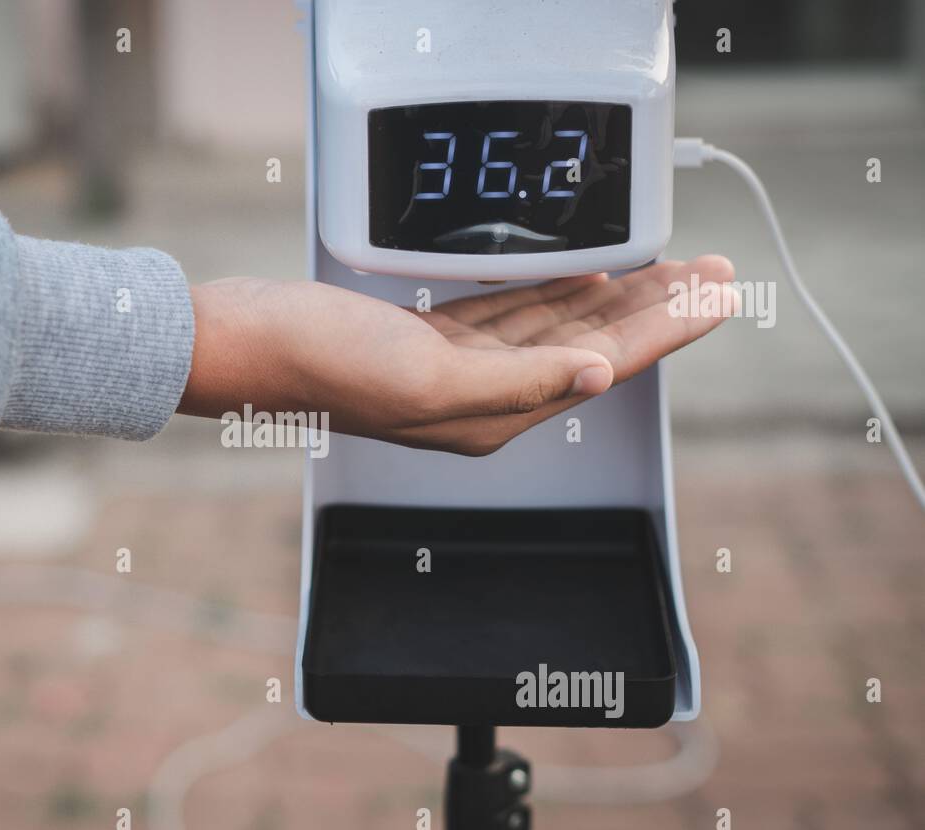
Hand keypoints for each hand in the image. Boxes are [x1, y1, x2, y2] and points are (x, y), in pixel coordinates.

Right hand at [180, 255, 735, 454]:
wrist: (253, 342)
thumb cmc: (324, 364)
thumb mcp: (426, 378)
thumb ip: (516, 380)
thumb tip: (597, 375)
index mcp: (491, 414)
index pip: (601, 366)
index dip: (665, 331)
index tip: (717, 298)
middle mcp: (484, 396)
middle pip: (593, 346)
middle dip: (658, 311)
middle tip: (716, 275)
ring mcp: (458, 367)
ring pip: (560, 327)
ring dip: (619, 299)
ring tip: (672, 273)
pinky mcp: (432, 338)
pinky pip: (516, 314)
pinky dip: (557, 294)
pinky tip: (587, 280)